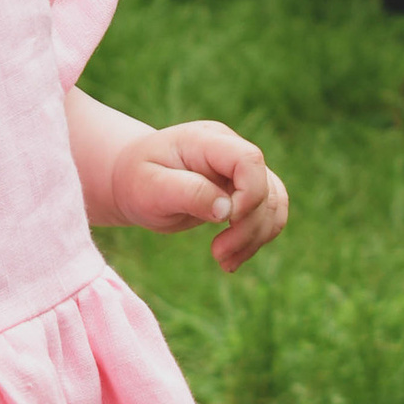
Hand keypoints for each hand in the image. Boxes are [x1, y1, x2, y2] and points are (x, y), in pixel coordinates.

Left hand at [112, 119, 287, 272]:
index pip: (249, 160)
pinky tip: (232, 259)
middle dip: (248, 227)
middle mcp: (230, 151)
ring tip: (224, 262)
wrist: (130, 180)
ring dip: (255, 238)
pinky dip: (255, 239)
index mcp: (207, 141)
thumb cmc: (135, 180)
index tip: (225, 221)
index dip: (249, 194)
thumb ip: (188, 193)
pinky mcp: (242, 192)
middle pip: (266, 187)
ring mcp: (239, 171)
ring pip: (273, 204)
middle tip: (217, 255)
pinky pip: (267, 214)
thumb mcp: (150, 187)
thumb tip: (227, 210)